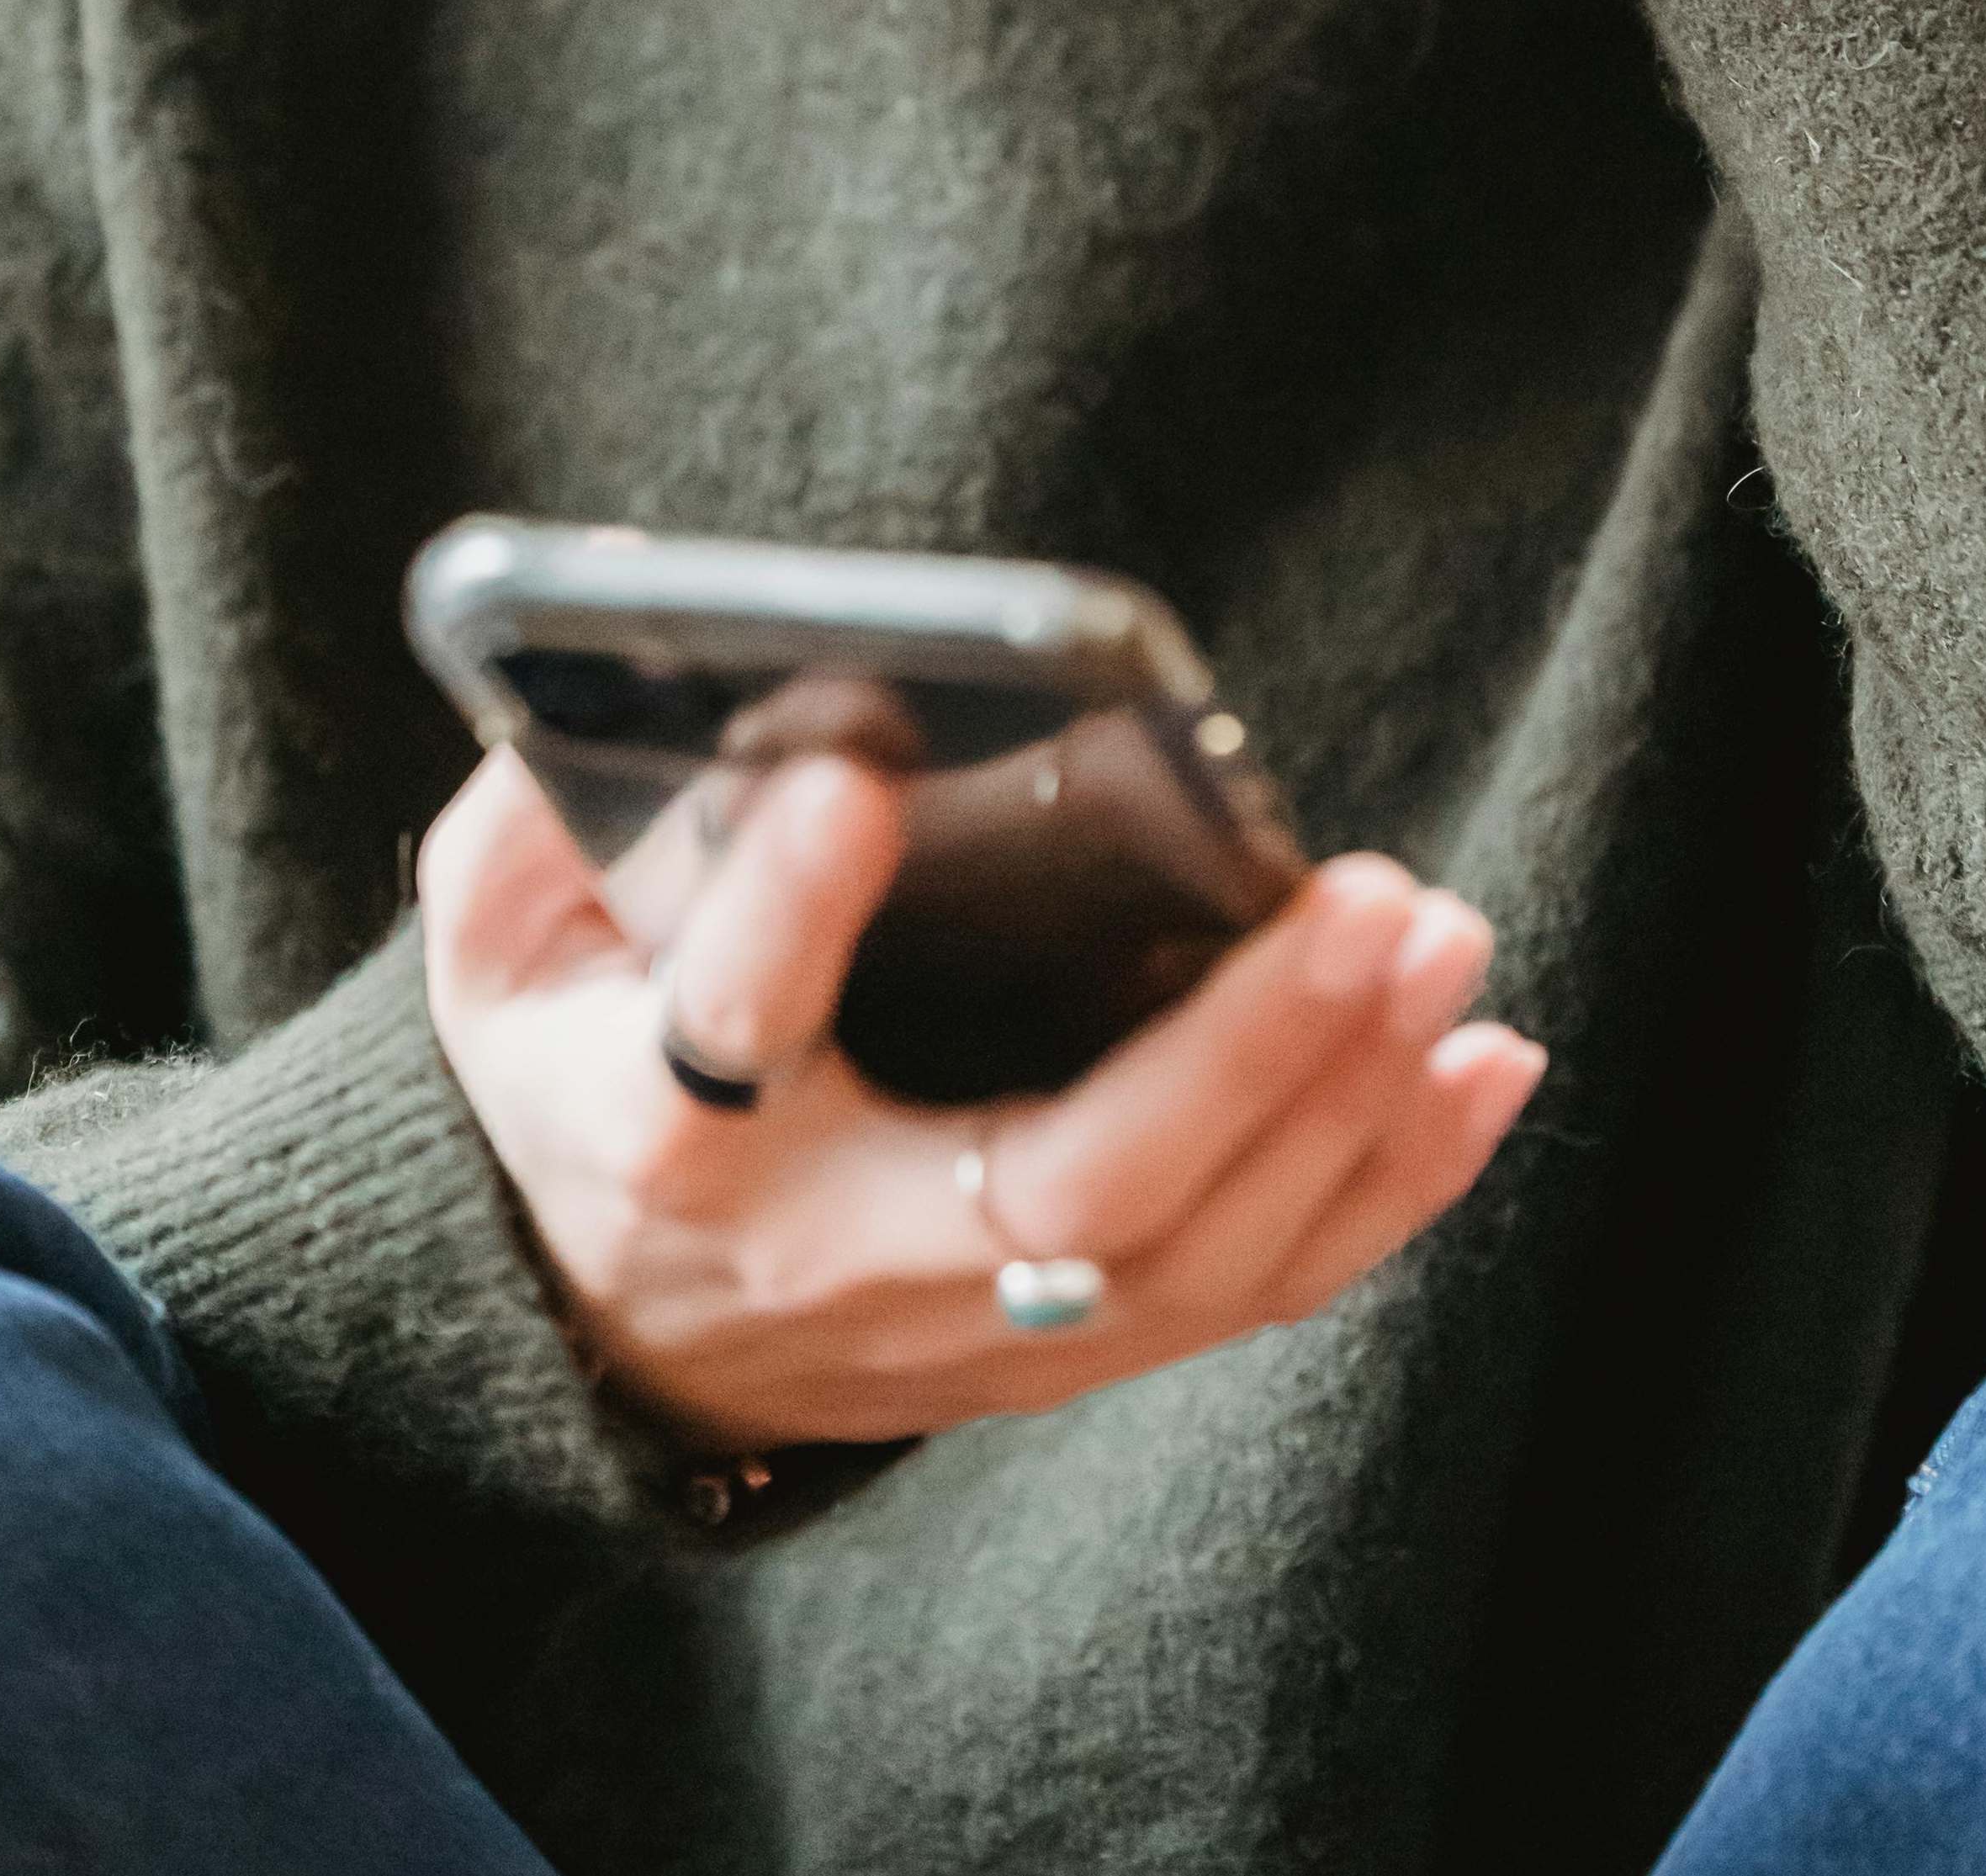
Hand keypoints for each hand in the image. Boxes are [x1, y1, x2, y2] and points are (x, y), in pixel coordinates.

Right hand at [418, 746, 1546, 1456]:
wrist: (613, 1325)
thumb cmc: (578, 1069)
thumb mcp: (507, 940)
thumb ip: (547, 806)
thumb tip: (646, 633)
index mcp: (652, 1136)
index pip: (721, 1033)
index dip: (781, 914)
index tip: (855, 779)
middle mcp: (828, 1256)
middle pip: (1058, 1189)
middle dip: (1237, 1050)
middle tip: (1367, 900)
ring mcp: (965, 1329)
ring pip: (1192, 1255)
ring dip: (1345, 1102)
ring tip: (1444, 942)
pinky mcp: (1063, 1352)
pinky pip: (1251, 1290)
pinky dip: (1386, 1186)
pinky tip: (1478, 1064)